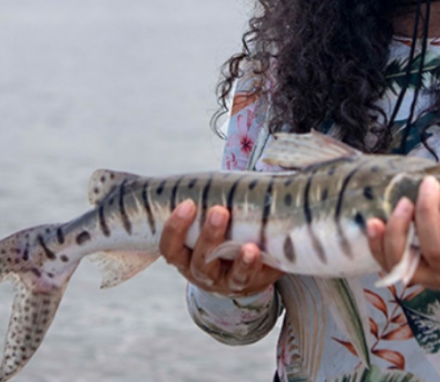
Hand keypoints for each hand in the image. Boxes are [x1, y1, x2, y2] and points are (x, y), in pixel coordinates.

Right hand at [159, 200, 283, 296]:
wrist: (240, 263)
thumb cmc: (217, 230)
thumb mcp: (201, 218)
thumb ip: (201, 196)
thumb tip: (179, 155)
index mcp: (185, 256)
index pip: (170, 248)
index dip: (175, 229)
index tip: (187, 203)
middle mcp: (203, 273)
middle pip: (201, 262)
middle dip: (210, 236)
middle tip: (220, 211)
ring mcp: (230, 283)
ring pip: (232, 277)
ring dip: (241, 262)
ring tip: (250, 247)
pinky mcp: (255, 284)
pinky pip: (260, 279)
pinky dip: (264, 267)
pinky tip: (268, 253)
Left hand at [366, 145, 439, 290]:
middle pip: (439, 251)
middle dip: (428, 216)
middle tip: (428, 185)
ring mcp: (437, 278)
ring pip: (409, 263)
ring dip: (399, 231)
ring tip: (402, 203)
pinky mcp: (417, 276)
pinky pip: (392, 265)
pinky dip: (379, 245)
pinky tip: (375, 222)